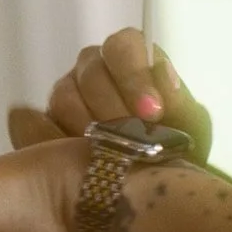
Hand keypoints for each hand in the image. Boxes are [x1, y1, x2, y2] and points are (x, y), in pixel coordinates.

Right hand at [7, 28, 211, 164]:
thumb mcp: (191, 130)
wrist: (156, 186)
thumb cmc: (177, 150)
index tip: (152, 112)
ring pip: (65, 97)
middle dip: (115, 109)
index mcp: (130, 58)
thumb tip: (163, 71)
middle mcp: (94, 68)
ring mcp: (66, 91)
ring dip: (91, 128)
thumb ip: (181, 102)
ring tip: (112, 156)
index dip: (134, 75)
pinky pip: (40, 121)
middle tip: (135, 142)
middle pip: (91, 72)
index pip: (123, 46)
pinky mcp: (45, 119)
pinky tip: (81, 155)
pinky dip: (60, 137)